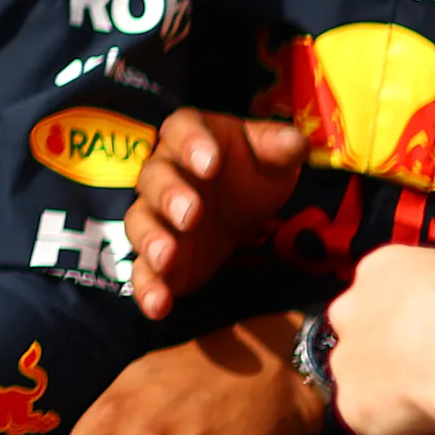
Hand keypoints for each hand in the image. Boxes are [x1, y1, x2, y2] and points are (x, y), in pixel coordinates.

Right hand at [124, 109, 310, 321]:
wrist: (238, 206)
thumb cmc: (252, 171)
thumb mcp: (273, 156)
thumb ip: (280, 146)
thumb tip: (293, 142)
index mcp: (189, 136)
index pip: (182, 129)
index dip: (192, 144)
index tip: (210, 162)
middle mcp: (163, 173)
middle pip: (154, 179)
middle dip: (170, 197)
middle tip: (191, 214)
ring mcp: (156, 216)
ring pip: (140, 222)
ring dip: (151, 240)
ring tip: (167, 257)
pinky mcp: (158, 256)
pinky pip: (142, 270)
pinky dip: (147, 287)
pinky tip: (158, 305)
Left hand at [327, 247, 434, 434]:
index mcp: (380, 270)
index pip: (390, 295)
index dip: (420, 322)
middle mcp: (350, 311)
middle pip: (369, 339)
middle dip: (401, 360)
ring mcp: (345, 361)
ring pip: (374, 388)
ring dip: (408, 401)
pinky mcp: (351, 407)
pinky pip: (388, 432)